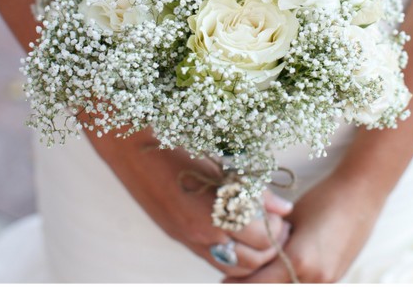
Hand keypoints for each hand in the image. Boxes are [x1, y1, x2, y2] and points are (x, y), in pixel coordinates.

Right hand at [86, 127, 293, 278]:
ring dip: (250, 255)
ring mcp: (187, 239)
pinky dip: (229, 255)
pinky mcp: (177, 237)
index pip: (261, 238)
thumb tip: (284, 208)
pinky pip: (212, 259)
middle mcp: (200, 234)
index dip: (276, 229)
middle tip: (275, 227)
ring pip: (232, 267)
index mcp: (214, 213)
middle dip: (269, 247)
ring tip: (257, 233)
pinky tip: (233, 234)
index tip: (281, 215)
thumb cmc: (175, 146)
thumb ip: (254, 190)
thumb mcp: (218, 166)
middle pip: (251, 260)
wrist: (128, 146)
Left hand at [223, 174, 382, 282]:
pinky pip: (302, 284)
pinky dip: (286, 280)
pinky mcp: (334, 277)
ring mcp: (327, 280)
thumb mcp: (289, 219)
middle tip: (232, 279)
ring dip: (270, 283)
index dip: (239, 283)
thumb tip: (251, 252)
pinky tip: (275, 269)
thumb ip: (271, 241)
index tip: (223, 281)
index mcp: (300, 260)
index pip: (260, 283)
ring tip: (252, 271)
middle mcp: (315, 277)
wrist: (361, 195)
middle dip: (253, 284)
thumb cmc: (322, 199)